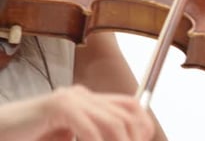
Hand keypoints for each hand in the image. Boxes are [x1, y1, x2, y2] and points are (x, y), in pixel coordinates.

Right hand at [0, 85, 154, 140]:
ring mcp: (70, 98)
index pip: (130, 105)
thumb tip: (126, 139)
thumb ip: (93, 136)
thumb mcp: (69, 137)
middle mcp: (83, 96)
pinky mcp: (56, 106)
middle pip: (125, 113)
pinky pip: (87, 128)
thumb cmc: (32, 137)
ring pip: (111, 122)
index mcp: (88, 101)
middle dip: (132, 138)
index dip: (143, 124)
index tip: (143, 140)